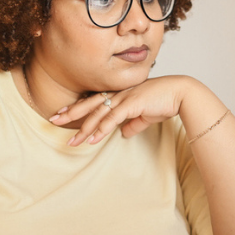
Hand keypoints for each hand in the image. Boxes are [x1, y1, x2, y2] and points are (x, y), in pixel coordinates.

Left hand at [51, 76, 193, 145]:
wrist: (181, 94)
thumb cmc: (165, 102)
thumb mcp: (146, 116)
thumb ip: (133, 124)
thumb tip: (124, 134)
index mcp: (121, 94)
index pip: (94, 100)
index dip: (78, 107)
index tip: (63, 112)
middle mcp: (119, 94)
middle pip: (90, 104)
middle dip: (71, 112)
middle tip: (53, 119)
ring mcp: (125, 97)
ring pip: (98, 114)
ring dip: (84, 128)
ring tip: (72, 141)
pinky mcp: (132, 104)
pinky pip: (112, 119)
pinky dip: (101, 129)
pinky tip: (92, 139)